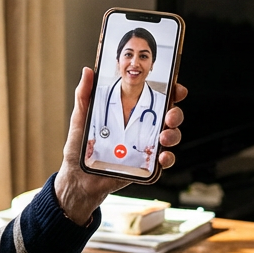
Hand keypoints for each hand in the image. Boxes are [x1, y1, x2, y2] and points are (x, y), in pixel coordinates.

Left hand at [54, 68, 186, 225]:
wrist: (78, 180)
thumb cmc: (79, 150)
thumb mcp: (81, 119)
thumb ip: (84, 96)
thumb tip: (88, 72)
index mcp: (128, 114)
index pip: (154, 99)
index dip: (169, 92)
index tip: (175, 88)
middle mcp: (140, 129)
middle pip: (168, 116)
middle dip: (175, 113)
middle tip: (170, 116)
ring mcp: (144, 147)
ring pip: (170, 137)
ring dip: (174, 134)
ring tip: (164, 137)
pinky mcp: (145, 166)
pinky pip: (163, 161)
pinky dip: (167, 158)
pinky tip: (162, 156)